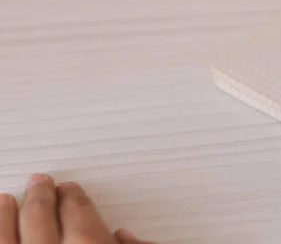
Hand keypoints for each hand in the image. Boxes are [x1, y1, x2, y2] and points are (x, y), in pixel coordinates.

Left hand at [0, 174, 153, 243]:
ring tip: (7, 199)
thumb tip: (128, 238)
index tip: (70, 189)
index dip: (73, 196)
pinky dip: (0, 231)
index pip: (77, 209)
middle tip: (41, 182)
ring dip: (7, 214)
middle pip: (42, 215)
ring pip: (9, 233)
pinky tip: (0, 221)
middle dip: (42, 195)